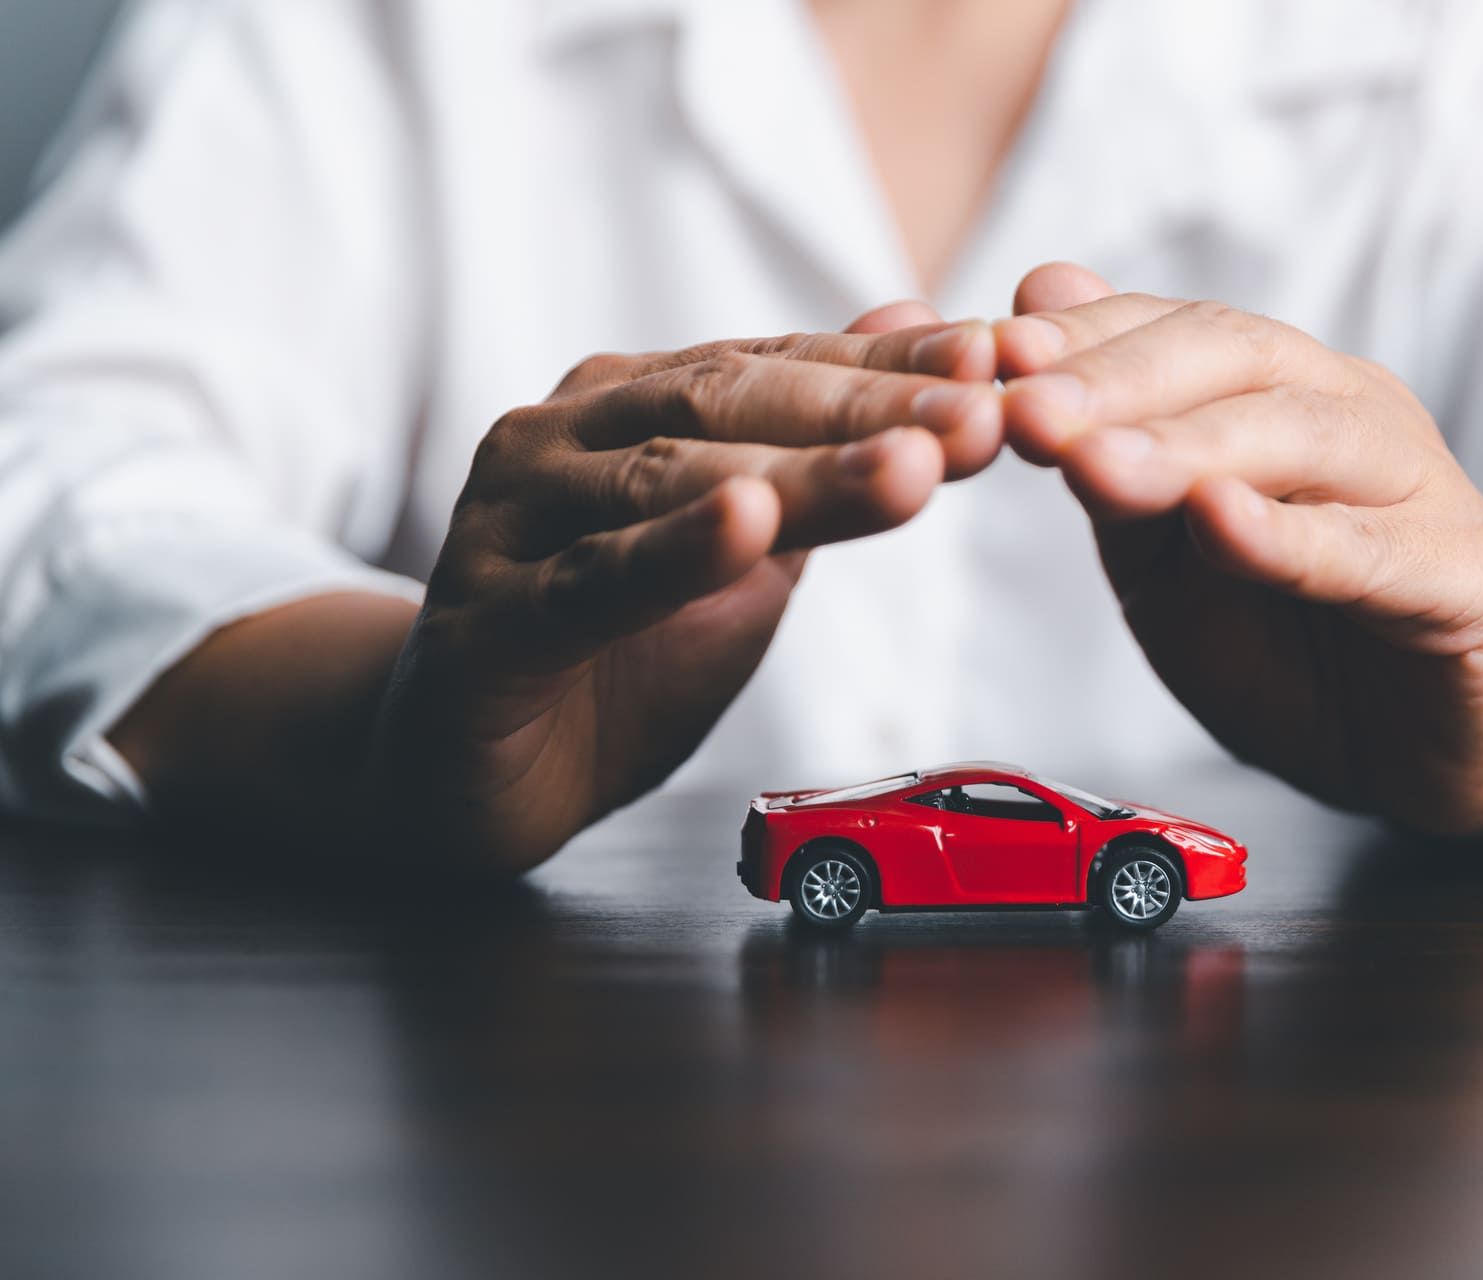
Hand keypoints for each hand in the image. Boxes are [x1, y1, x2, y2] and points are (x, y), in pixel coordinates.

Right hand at [353, 303, 999, 868]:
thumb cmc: (611, 653)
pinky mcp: (486, 621)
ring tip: (913, 470)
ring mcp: (512, 522)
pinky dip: (674, 552)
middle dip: (871, 411)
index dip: (893, 366)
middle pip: (732, 405)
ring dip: (804, 475)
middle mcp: (561, 440)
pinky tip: (747, 526)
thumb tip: (908, 331)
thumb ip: (814, 457)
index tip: (1005, 362)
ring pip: (671, 481)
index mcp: (626, 409)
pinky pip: (592, 582)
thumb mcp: (738, 553)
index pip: (777, 368)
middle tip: (985, 416)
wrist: (460, 769)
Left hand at [995, 265, 1482, 835]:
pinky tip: (1223, 526)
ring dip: (1190, 448)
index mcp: (1280, 393)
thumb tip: (1037, 299)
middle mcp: (1353, 414)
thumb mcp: (1163, 561)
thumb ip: (1108, 452)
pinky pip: (1371, 552)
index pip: (1178, 328)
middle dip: (1120, 381)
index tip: (988, 354)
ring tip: (1099, 467)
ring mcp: (1420, 490)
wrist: (1421, 757)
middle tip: (1026, 410)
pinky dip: (1292, 538)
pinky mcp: (1464, 583)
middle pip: (1238, 357)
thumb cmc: (1288, 645)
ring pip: (1303, 438)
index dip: (1085, 338)